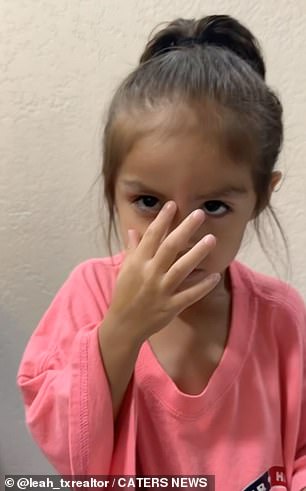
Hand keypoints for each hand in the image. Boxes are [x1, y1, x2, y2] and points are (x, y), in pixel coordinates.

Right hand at [108, 201, 219, 341]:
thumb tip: (133, 230)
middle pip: (170, 247)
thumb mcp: (125, 270)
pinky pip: (190, 295)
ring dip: (197, 253)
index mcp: (138, 263)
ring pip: (182, 268)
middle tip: (199, 214)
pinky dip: (203, 286)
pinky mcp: (171, 307)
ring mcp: (161, 291)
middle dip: (185, 229)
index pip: (151, 236)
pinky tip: (215, 275)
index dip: (162, 219)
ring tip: (211, 239)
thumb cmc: (124, 294)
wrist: (123, 325)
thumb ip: (132, 249)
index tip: (173, 205)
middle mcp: (150, 274)